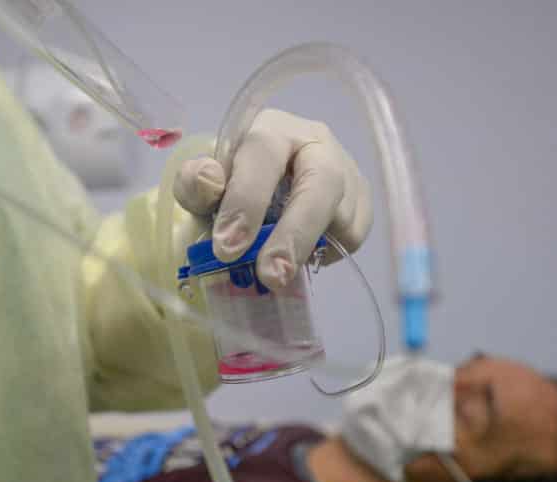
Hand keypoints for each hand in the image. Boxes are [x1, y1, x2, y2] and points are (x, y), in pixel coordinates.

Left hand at [173, 109, 372, 288]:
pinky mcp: (362, 200)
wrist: (262, 187)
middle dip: (295, 234)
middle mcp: (317, 143)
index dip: (246, 202)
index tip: (227, 248)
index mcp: (271, 130)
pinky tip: (301, 249)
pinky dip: (327, 251)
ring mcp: (346, 170)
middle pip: (321, 184)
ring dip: (310, 248)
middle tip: (272, 276)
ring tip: (277, 265)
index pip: (263, 158)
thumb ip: (194, 184)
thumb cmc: (230, 186)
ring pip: (343, 215)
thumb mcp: (202, 185)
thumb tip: (207, 181)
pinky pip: (353, 235)